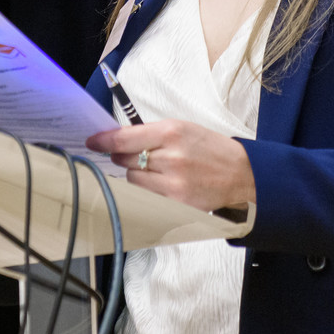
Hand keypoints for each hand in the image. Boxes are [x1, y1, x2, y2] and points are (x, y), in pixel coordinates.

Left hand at [85, 119, 255, 212]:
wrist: (241, 175)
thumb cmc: (210, 149)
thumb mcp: (183, 129)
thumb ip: (150, 134)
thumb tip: (116, 141)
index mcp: (172, 132)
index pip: (124, 139)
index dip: (103, 141)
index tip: (92, 142)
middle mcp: (171, 158)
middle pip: (125, 160)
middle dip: (123, 157)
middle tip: (132, 155)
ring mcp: (174, 184)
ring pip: (133, 179)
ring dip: (136, 174)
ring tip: (156, 169)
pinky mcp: (177, 204)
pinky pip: (146, 196)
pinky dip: (148, 190)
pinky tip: (162, 183)